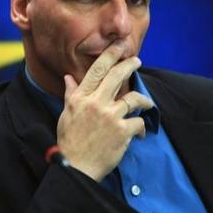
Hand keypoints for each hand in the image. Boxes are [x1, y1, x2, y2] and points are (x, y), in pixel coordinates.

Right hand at [56, 42, 153, 180]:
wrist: (75, 166)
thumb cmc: (69, 141)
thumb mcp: (66, 114)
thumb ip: (71, 94)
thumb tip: (68, 77)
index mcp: (81, 97)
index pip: (97, 70)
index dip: (110, 54)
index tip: (119, 45)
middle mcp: (95, 103)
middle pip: (116, 76)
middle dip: (129, 64)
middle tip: (137, 59)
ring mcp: (110, 116)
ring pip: (133, 98)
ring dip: (143, 100)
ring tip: (147, 103)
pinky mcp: (122, 132)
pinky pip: (139, 122)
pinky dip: (141, 127)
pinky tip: (140, 133)